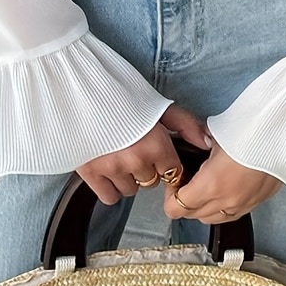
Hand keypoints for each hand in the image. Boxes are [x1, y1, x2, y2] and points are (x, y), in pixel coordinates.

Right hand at [76, 105, 211, 205]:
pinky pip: (110, 197)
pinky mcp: (91, 173)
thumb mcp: (157, 105)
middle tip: (134, 150)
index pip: (173, 171)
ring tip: (119, 157)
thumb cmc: (118, 93)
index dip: (166, 163)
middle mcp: (136, 160)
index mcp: (155, 143)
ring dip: (128, 178)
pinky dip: (110, 188)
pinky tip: (108, 171)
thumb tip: (206, 142)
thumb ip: (185, 124)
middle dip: (146, 169)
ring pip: (131, 191)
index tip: (158, 155)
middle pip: (151, 181)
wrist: (79, 88)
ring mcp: (113, 168)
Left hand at [164, 139, 280, 224]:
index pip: (176, 208)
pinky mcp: (258, 201)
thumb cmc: (252, 131)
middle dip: (185, 202)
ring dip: (204, 208)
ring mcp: (244, 204)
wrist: (285, 134)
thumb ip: (198, 146)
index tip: (174, 181)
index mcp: (211, 185)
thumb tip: (192, 147)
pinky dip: (223, 207)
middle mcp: (226, 201)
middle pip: (192, 216)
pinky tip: (226, 189)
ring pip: (212, 219)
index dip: (169, 196)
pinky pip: (233, 214)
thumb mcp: (216, 136)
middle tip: (187, 182)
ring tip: (206, 186)